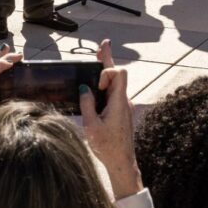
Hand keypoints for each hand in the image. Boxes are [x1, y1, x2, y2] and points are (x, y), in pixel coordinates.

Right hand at [76, 40, 140, 199]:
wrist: (122, 163)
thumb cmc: (107, 147)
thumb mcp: (91, 126)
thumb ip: (87, 105)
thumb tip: (84, 89)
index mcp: (119, 102)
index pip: (119, 74)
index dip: (107, 72)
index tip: (96, 86)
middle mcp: (123, 101)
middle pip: (117, 74)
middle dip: (107, 60)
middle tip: (103, 45)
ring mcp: (122, 106)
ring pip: (114, 84)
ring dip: (105, 73)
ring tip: (98, 57)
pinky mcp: (120, 112)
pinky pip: (112, 94)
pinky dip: (104, 86)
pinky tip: (94, 87)